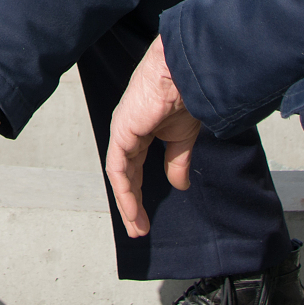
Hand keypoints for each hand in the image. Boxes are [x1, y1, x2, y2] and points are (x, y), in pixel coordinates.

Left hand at [104, 35, 202, 236]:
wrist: (184, 75)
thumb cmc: (185, 96)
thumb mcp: (182, 138)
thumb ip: (177, 161)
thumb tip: (179, 185)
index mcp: (140, 131)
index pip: (135, 168)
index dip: (139, 193)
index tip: (146, 219)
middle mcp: (127, 133)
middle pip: (125, 175)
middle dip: (131, 204)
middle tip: (138, 229)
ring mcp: (122, 132)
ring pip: (120, 176)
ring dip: (128, 203)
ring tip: (137, 227)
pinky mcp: (121, 133)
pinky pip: (118, 169)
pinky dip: (124, 192)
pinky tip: (133, 210)